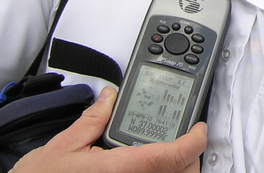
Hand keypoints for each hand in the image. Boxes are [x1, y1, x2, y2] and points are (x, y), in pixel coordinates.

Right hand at [10, 87, 206, 172]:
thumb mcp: (64, 146)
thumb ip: (93, 119)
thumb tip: (109, 98)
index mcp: (120, 170)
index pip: (173, 156)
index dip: (195, 140)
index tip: (199, 128)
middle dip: (190, 155)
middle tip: (186, 137)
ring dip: (178, 168)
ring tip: (171, 152)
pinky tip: (154, 167)